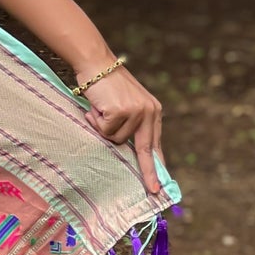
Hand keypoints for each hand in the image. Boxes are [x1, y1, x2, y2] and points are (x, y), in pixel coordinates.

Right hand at [79, 65, 163, 194]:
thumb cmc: (106, 85)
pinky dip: (96, 120)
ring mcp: (135, 111)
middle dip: (148, 172)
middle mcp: (148, 111)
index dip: (156, 166)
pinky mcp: (120, 111)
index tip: (159, 186)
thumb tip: (134, 151)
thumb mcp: (126, 104)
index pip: (155, 143)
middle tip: (152, 190)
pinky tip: (97, 106)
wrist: (95, 63)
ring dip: (103, 127)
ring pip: (116, 139)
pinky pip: (104, 130)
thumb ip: (133, 123)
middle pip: (145, 149)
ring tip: (101, 109)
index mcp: (153, 111)